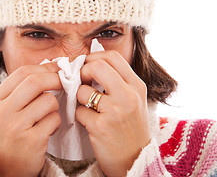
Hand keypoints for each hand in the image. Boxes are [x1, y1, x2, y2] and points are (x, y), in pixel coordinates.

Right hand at [0, 63, 61, 176]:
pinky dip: (56, 122)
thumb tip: (52, 68)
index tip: (58, 68)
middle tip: (66, 81)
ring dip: (55, 106)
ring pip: (48, 100)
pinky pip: (54, 119)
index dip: (45, 67)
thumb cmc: (9, 134)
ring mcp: (16, 126)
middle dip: (55, 78)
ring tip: (48, 116)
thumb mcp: (6, 110)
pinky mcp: (31, 140)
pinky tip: (48, 130)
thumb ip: (22, 90)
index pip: (22, 72)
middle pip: (35, 81)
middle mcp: (2, 111)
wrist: (3, 168)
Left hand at [76, 51, 149, 176]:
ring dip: (79, 98)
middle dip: (83, 72)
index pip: (112, 57)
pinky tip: (91, 123)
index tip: (88, 66)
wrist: (136, 160)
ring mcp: (115, 111)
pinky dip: (80, 116)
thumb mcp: (134, 100)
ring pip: (82, 90)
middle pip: (96, 66)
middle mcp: (128, 96)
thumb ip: (118, 81)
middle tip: (83, 82)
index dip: (94, 57)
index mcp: (137, 86)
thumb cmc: (131, 128)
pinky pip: (79, 111)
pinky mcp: (101, 127)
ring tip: (89, 107)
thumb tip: (90, 64)